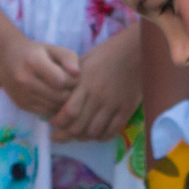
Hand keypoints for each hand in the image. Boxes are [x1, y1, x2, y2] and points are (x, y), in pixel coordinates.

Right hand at [0, 36, 80, 120]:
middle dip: (71, 93)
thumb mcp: (52, 48)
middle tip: (73, 86)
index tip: (75, 76)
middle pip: (58, 96)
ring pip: (53, 107)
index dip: (72, 81)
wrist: (5, 57)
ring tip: (65, 91)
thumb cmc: (34, 51)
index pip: (60, 81)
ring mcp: (22, 95)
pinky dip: (54, 107)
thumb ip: (68, 57)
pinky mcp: (21, 105)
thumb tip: (78, 74)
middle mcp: (25, 80)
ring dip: (64, 102)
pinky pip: (45, 112)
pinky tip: (55, 98)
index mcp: (33, 62)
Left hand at [51, 26, 142, 143]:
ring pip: (94, 132)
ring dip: (83, 137)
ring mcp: (113, 104)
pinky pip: (111, 131)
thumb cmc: (107, 54)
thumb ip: (70, 77)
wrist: (135, 51)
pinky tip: (95, 134)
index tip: (53, 123)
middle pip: (79, 126)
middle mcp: (98, 96)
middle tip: (59, 135)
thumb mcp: (84, 60)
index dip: (59, 122)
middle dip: (65, 135)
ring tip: (77, 135)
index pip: (69, 111)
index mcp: (85, 83)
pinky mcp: (127, 109)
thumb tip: (55, 92)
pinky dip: (101, 137)